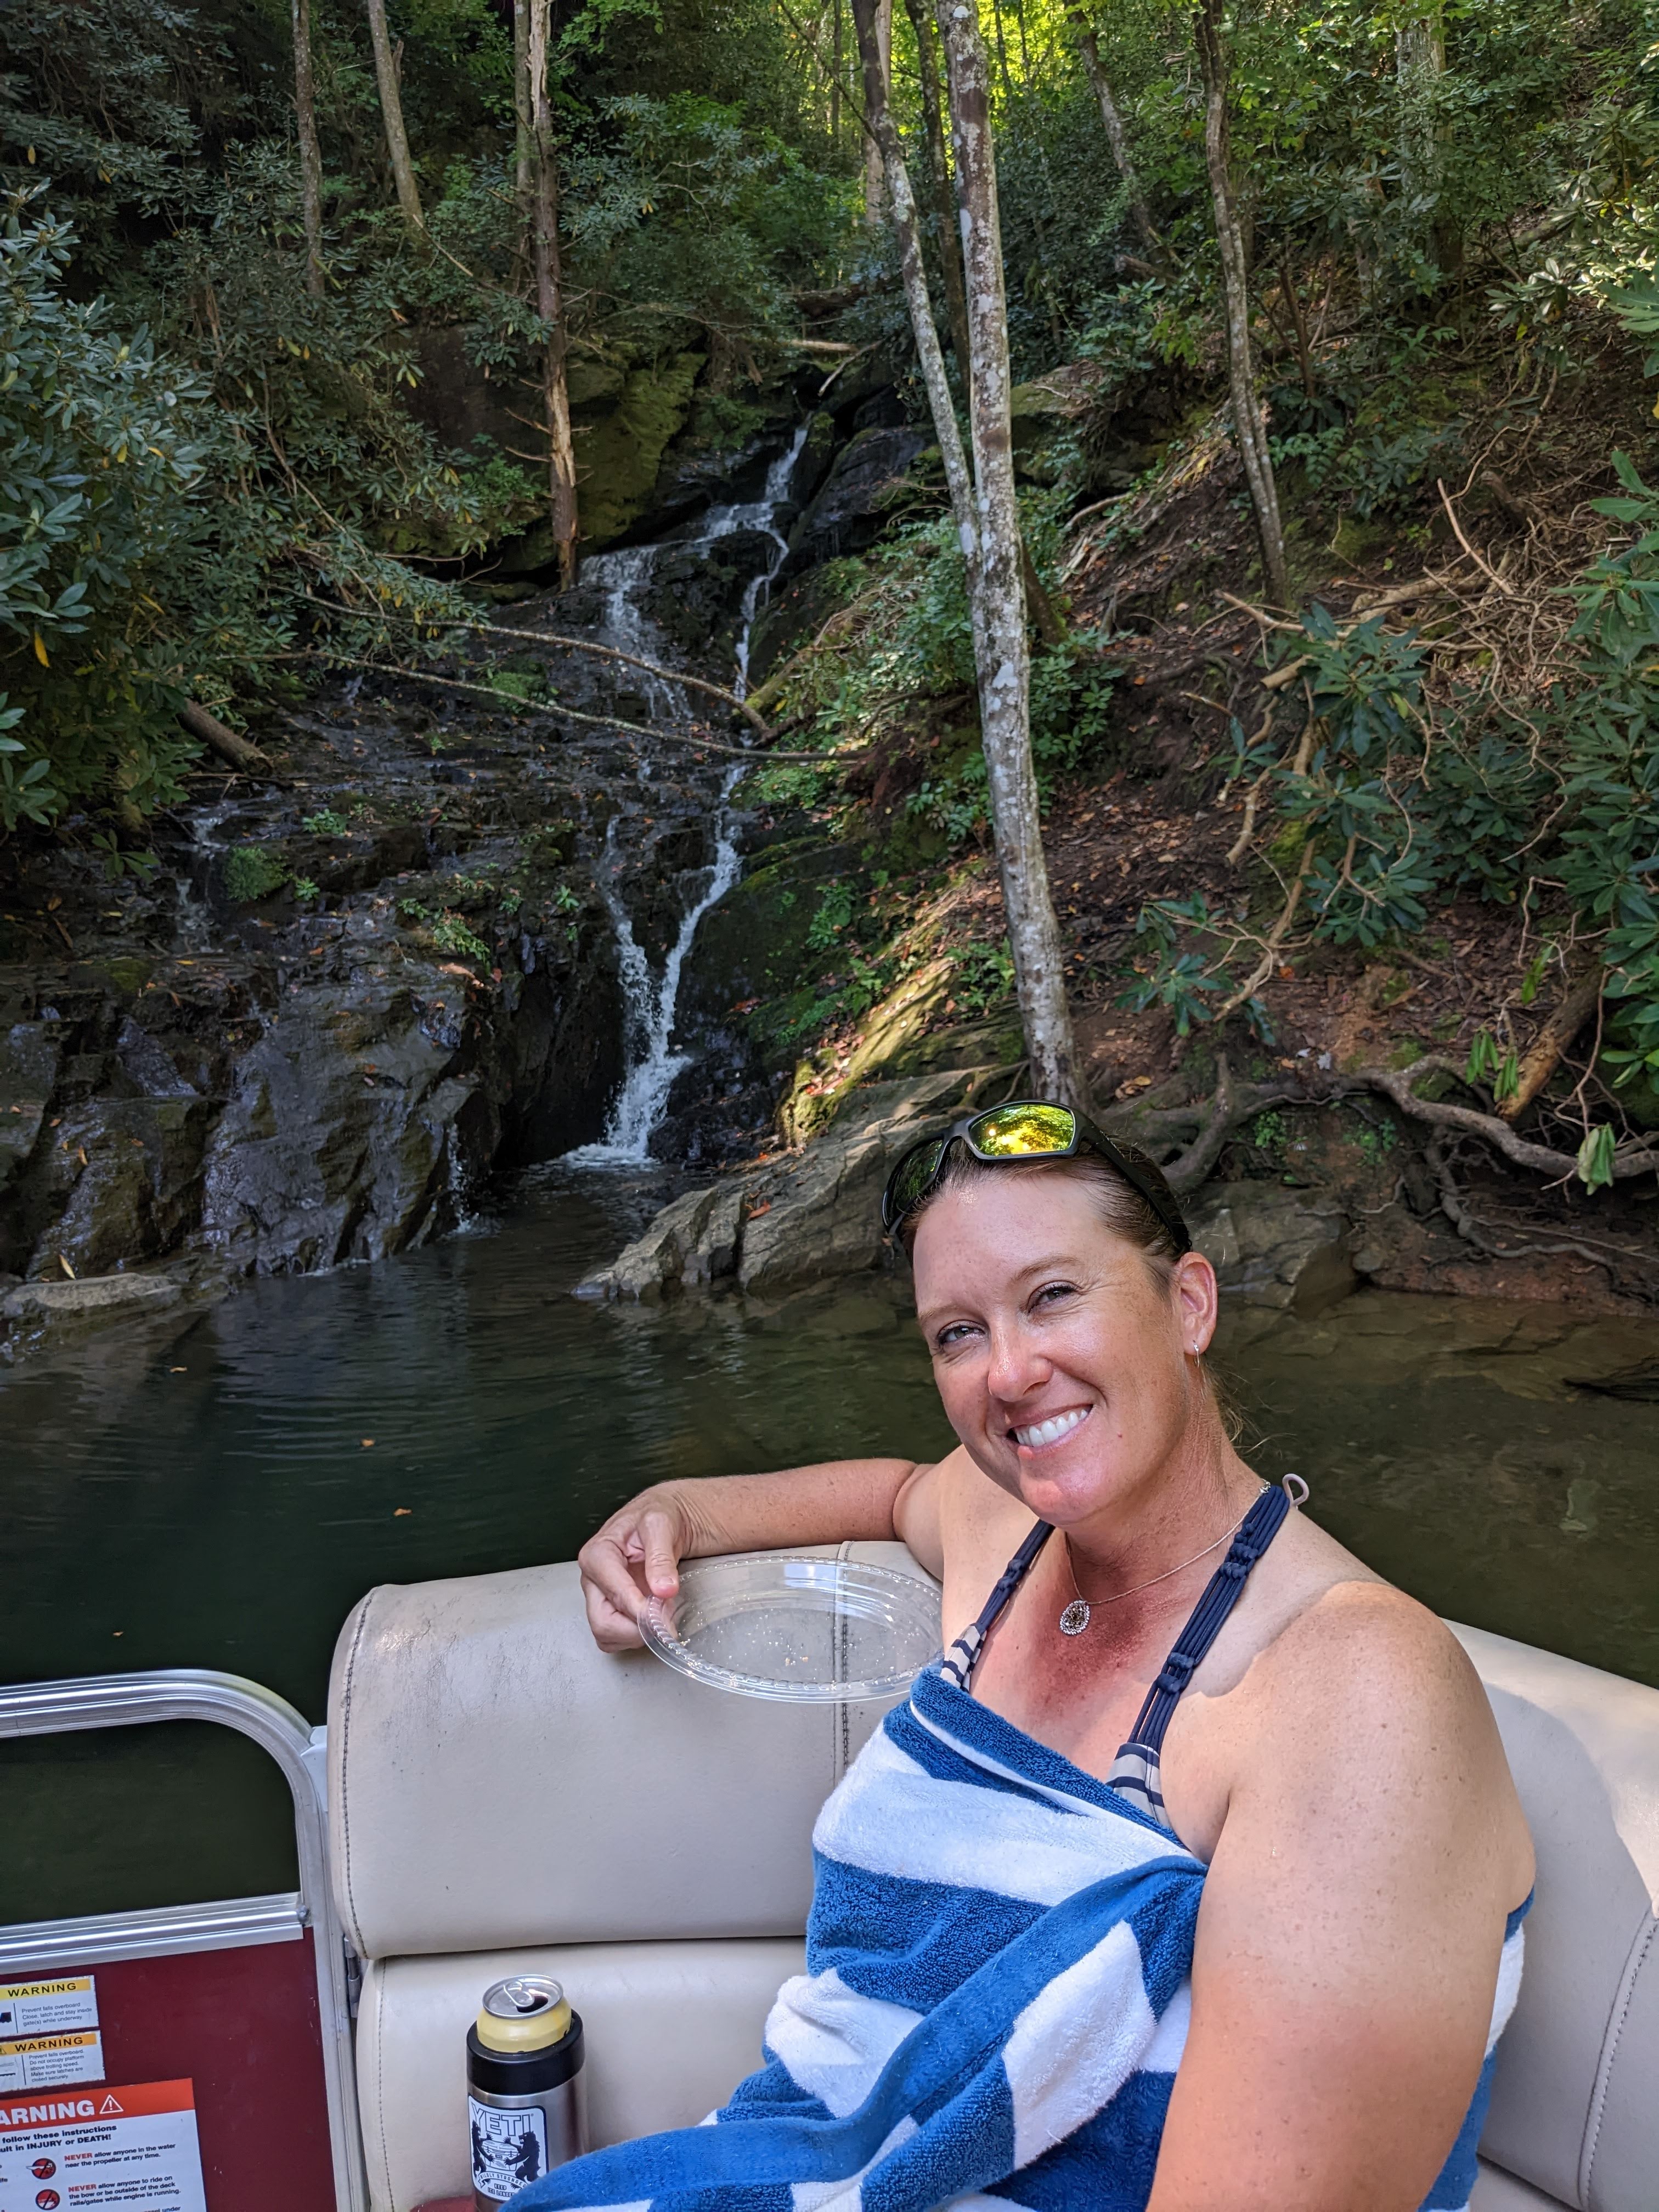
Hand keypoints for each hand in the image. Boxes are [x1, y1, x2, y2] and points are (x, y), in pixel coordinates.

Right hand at [578, 1486, 695, 1651]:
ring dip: (636, 1634)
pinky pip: (614, 1637)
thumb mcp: (661, 1525)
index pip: (613, 1593)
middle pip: (603, 1622)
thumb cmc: (656, 1516)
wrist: (660, 1520)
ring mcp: (599, 1595)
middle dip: (636, 1629)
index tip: (662, 1618)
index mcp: (598, 1554)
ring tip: (660, 1612)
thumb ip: (661, 1557)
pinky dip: (634, 1635)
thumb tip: (663, 1589)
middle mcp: (592, 1578)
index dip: (639, 1611)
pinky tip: (650, 1617)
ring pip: (607, 1634)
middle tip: (664, 1620)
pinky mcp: (608, 1607)